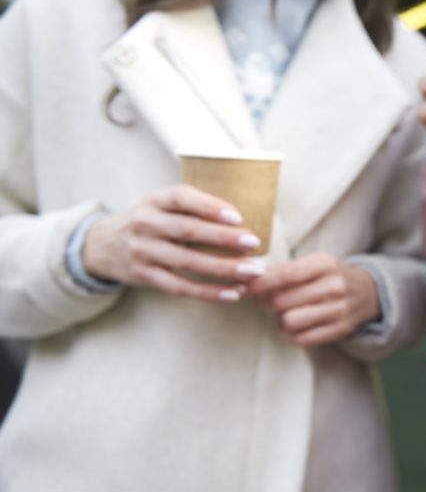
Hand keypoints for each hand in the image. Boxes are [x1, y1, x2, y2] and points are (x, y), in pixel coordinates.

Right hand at [82, 184, 265, 302]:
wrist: (105, 245)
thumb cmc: (153, 221)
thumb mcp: (163, 205)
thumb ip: (193, 207)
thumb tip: (247, 219)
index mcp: (154, 200)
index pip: (181, 198)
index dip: (209, 206)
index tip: (238, 216)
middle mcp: (145, 223)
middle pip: (188, 231)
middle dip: (224, 238)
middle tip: (254, 243)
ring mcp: (143, 251)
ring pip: (187, 262)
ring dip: (223, 269)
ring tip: (252, 271)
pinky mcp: (145, 276)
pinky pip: (181, 287)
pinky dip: (209, 292)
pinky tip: (234, 293)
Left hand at [247, 253, 379, 346]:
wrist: (366, 293)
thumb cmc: (329, 277)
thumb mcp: (312, 264)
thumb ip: (282, 270)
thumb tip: (248, 279)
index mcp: (326, 264)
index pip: (287, 274)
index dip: (262, 283)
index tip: (247, 288)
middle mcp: (335, 286)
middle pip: (283, 301)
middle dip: (266, 303)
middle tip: (263, 301)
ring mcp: (339, 309)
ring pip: (290, 321)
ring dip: (280, 320)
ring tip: (283, 313)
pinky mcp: (340, 329)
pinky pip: (302, 338)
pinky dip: (290, 334)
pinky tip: (293, 325)